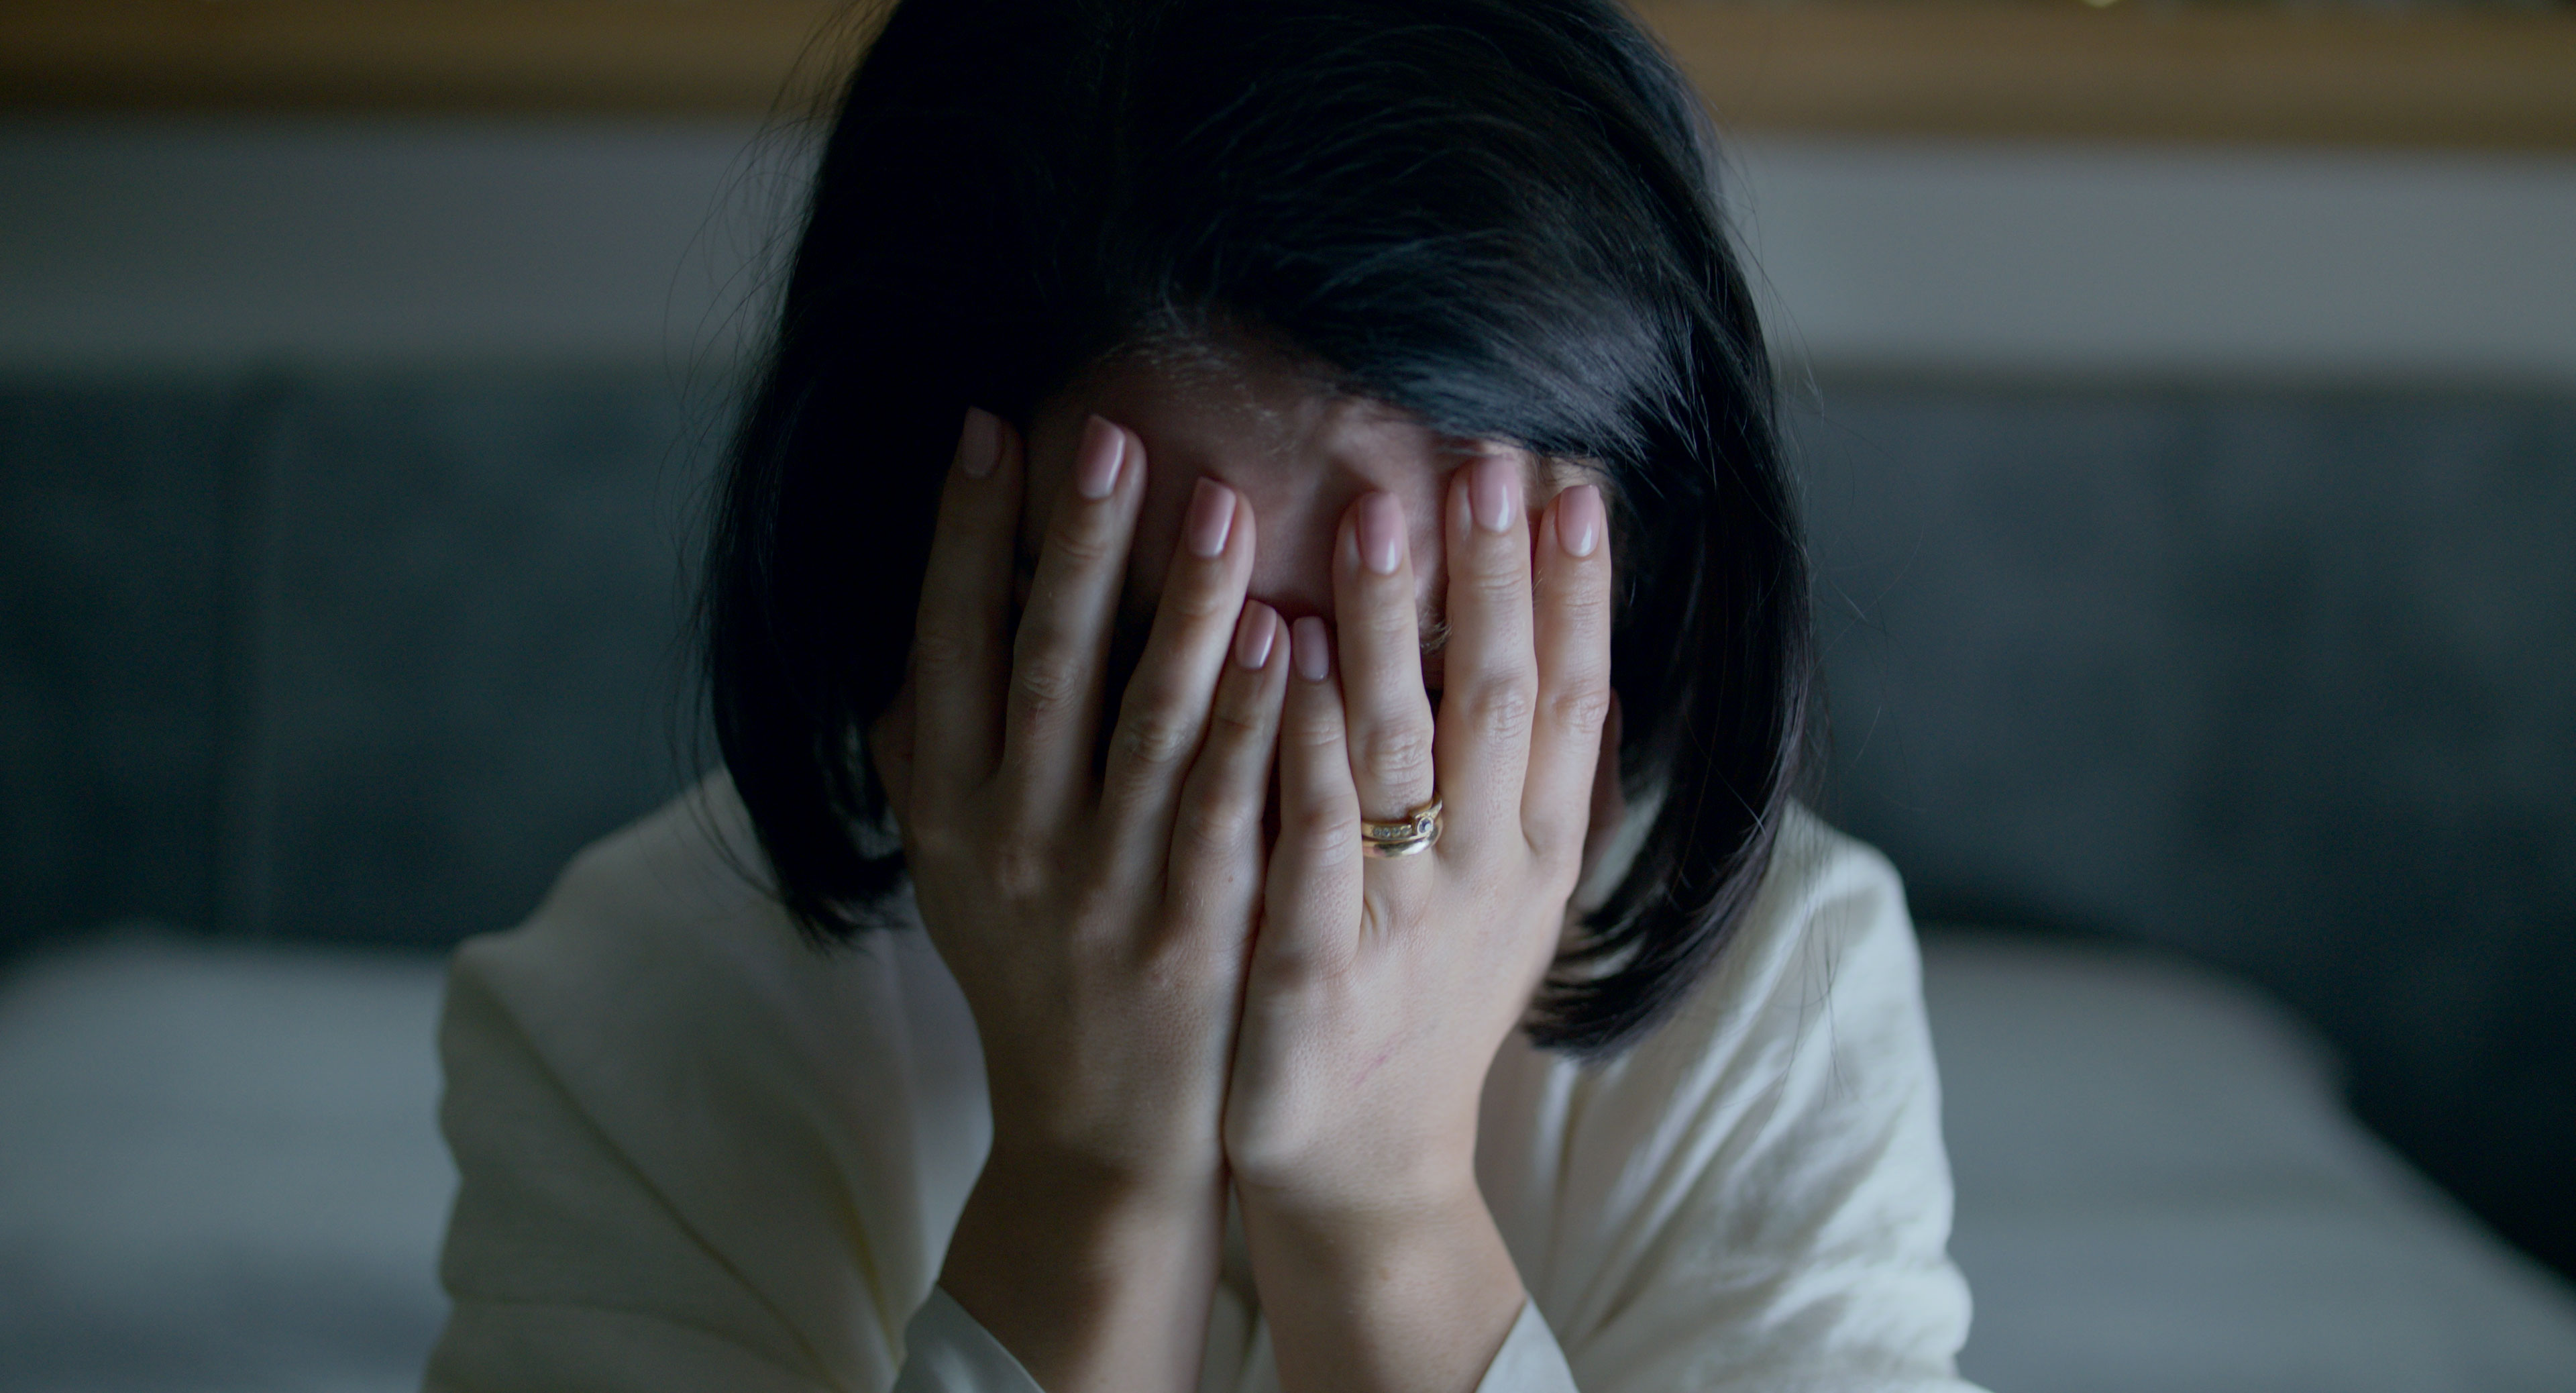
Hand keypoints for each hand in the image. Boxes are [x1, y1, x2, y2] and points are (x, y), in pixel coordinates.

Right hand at [873, 408, 1286, 1392]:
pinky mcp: (1197, 932)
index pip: (946, 645)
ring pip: (1148, 724)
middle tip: (1114, 432)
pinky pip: (1232, 808)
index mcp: (946, 813)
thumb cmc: (1030, 978)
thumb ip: (927, 756)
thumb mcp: (952, 874)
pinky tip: (1293, 639)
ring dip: (1186, 607)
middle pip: (1046, 664)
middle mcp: (1013, 842)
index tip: (989, 427)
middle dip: (1078, 542)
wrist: (1095, 1142)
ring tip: (1220, 500)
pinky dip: (1257, 722)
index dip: (964, 535)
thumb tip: (906, 624)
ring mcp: (1106, 888)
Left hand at [1221, 454, 1613, 1391]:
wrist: (1367, 1166)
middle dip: (1497, 574)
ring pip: (1407, 752)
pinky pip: (1314, 840)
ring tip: (1379, 512)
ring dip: (1397, 626)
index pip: (1576, 695)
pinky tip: (1285, 653)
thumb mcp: (1498, 894)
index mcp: (1535, 850)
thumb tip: (1550, 639)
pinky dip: (1303, 745)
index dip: (1577, 588)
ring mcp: (1405, 923)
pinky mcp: (1319, 969)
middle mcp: (1485, 876)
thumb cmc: (1422, 1004)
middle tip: (1484, 456)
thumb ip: (1519, 780)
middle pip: (1504, 701)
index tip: (1568, 479)